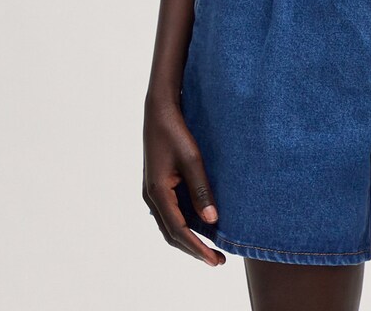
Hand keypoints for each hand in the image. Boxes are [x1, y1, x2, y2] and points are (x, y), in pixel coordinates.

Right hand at [142, 97, 225, 266]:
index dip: (198, 248)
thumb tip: (212, 221)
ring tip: (211, 246)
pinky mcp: (159, 183)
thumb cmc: (175, 131)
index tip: (215, 260)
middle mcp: (153, 196)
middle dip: (194, 248)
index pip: (179, 231)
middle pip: (172, 233)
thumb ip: (201, 190)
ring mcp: (154, 190)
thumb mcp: (192, 159)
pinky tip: (201, 222)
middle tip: (218, 260)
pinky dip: (185, 223)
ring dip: (189, 237)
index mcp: (158, 193)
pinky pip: (171, 211)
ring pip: (171, 224)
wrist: (160, 109)